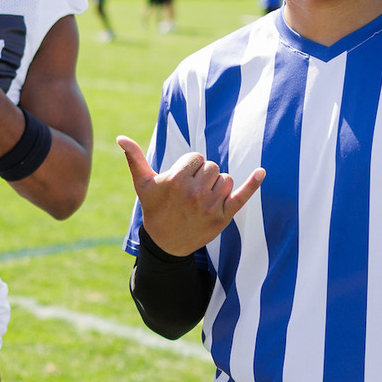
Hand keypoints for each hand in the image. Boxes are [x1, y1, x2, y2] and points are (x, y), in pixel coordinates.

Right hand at [119, 135, 263, 255]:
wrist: (165, 243)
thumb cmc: (154, 209)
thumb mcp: (142, 184)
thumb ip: (134, 158)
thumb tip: (120, 137)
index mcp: (176, 180)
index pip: (196, 158)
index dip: (189, 167)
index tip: (181, 182)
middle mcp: (194, 192)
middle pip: (211, 166)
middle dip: (202, 176)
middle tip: (190, 193)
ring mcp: (210, 205)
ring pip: (224, 178)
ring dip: (216, 185)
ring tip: (202, 198)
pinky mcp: (223, 216)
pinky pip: (242, 195)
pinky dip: (253, 183)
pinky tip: (261, 172)